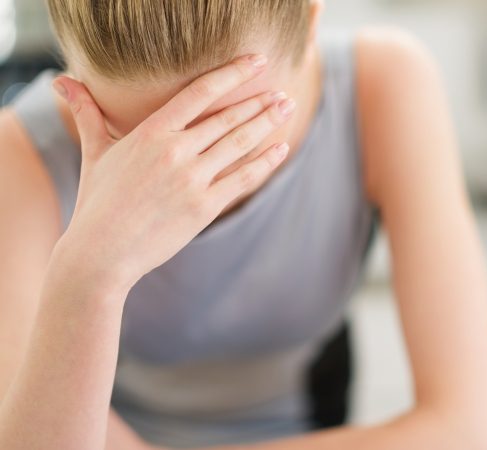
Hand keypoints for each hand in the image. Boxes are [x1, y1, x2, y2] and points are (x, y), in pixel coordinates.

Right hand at [51, 54, 295, 291]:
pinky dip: (264, 162)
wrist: (102, 252)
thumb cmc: (98, 201)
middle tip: (282, 93)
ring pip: (239, 143)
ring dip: (267, 123)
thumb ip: (88, 113)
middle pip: (227, 117)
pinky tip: (281, 148)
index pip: (199, 92)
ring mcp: (192, 179)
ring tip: (287, 108)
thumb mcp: (95, 152)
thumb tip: (62, 81)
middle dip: (259, 102)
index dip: (232, 73)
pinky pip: (242, 178)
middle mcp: (175, 151)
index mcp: (150, 132)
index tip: (256, 62)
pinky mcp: (205, 206)